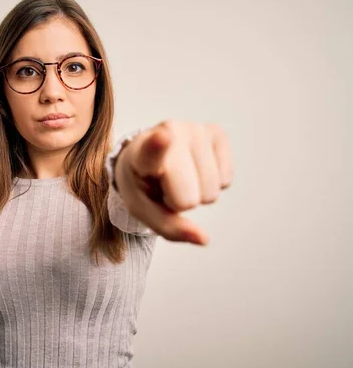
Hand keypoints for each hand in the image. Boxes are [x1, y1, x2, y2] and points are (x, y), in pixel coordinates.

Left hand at [114, 120, 232, 244]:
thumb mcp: (143, 210)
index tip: (163, 136)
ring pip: (212, 191)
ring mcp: (195, 129)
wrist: (145, 156)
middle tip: (165, 185)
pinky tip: (194, 168)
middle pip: (191, 198)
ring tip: (178, 176)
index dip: (159, 145)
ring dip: (197, 191)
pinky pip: (226, 180)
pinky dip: (213, 182)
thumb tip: (204, 238)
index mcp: (141, 152)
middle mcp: (170, 132)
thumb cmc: (143, 183)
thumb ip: (169, 228)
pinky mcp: (216, 132)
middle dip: (181, 201)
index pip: (153, 148)